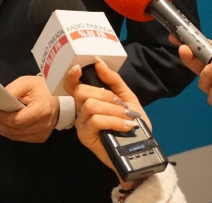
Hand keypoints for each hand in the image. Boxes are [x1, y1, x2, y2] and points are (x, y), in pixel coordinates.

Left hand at [0, 75, 58, 142]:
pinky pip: (20, 137)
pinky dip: (9, 132)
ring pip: (15, 136)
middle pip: (14, 130)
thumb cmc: (43, 88)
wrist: (60, 99)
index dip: (2, 117)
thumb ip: (12, 91)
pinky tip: (1, 125)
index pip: (17, 120)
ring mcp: (42, 134)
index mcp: (41, 111)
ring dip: (1, 129)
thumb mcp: (27, 83)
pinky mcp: (40, 137)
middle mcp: (43, 126)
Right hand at [64, 59, 149, 179]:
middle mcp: (80, 110)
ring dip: (113, 110)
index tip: (78, 68)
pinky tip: (126, 126)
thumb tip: (98, 62)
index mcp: (88, 99)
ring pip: (90, 106)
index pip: (72, 84)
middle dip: (105, 95)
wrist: (139, 150)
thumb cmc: (132, 122)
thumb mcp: (127, 97)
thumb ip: (113, 80)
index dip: (71, 76)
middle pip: (81, 92)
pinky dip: (114, 121)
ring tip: (128, 118)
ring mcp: (81, 124)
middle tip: (121, 105)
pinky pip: (96, 121)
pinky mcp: (85, 136)